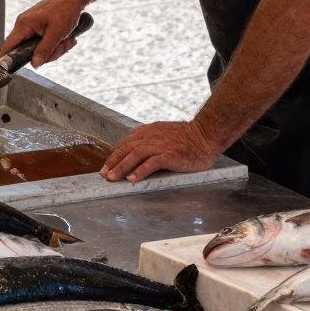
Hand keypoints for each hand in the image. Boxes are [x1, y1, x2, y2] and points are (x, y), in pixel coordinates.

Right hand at [1, 0, 84, 68]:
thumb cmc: (65, 9)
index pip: (8, 45)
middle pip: (28, 50)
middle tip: (60, 47)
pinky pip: (44, 41)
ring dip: (55, 48)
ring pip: (39, 47)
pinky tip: (66, 38)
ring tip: (66, 40)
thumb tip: (34, 63)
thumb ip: (44, 50)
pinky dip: (56, 43)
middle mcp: (25, 25)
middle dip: (47, 53)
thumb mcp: (56, 33)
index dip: (9, 58)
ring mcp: (32, 26)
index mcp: (23, 24)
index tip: (14, 68)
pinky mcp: (40, 27)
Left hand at [100, 118, 222, 183]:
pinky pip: (151, 163)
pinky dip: (140, 171)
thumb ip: (150, 142)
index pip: (126, 143)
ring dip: (121, 167)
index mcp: (148, 131)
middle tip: (104, 175)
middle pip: (126, 149)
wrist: (205, 135)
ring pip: (135, 155)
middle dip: (113, 162)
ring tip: (113, 178)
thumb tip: (135, 155)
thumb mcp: (163, 134)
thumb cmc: (186, 138)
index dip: (114, 155)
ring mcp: (160, 145)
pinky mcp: (169, 154)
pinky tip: (132, 179)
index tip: (107, 166)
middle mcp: (151, 136)